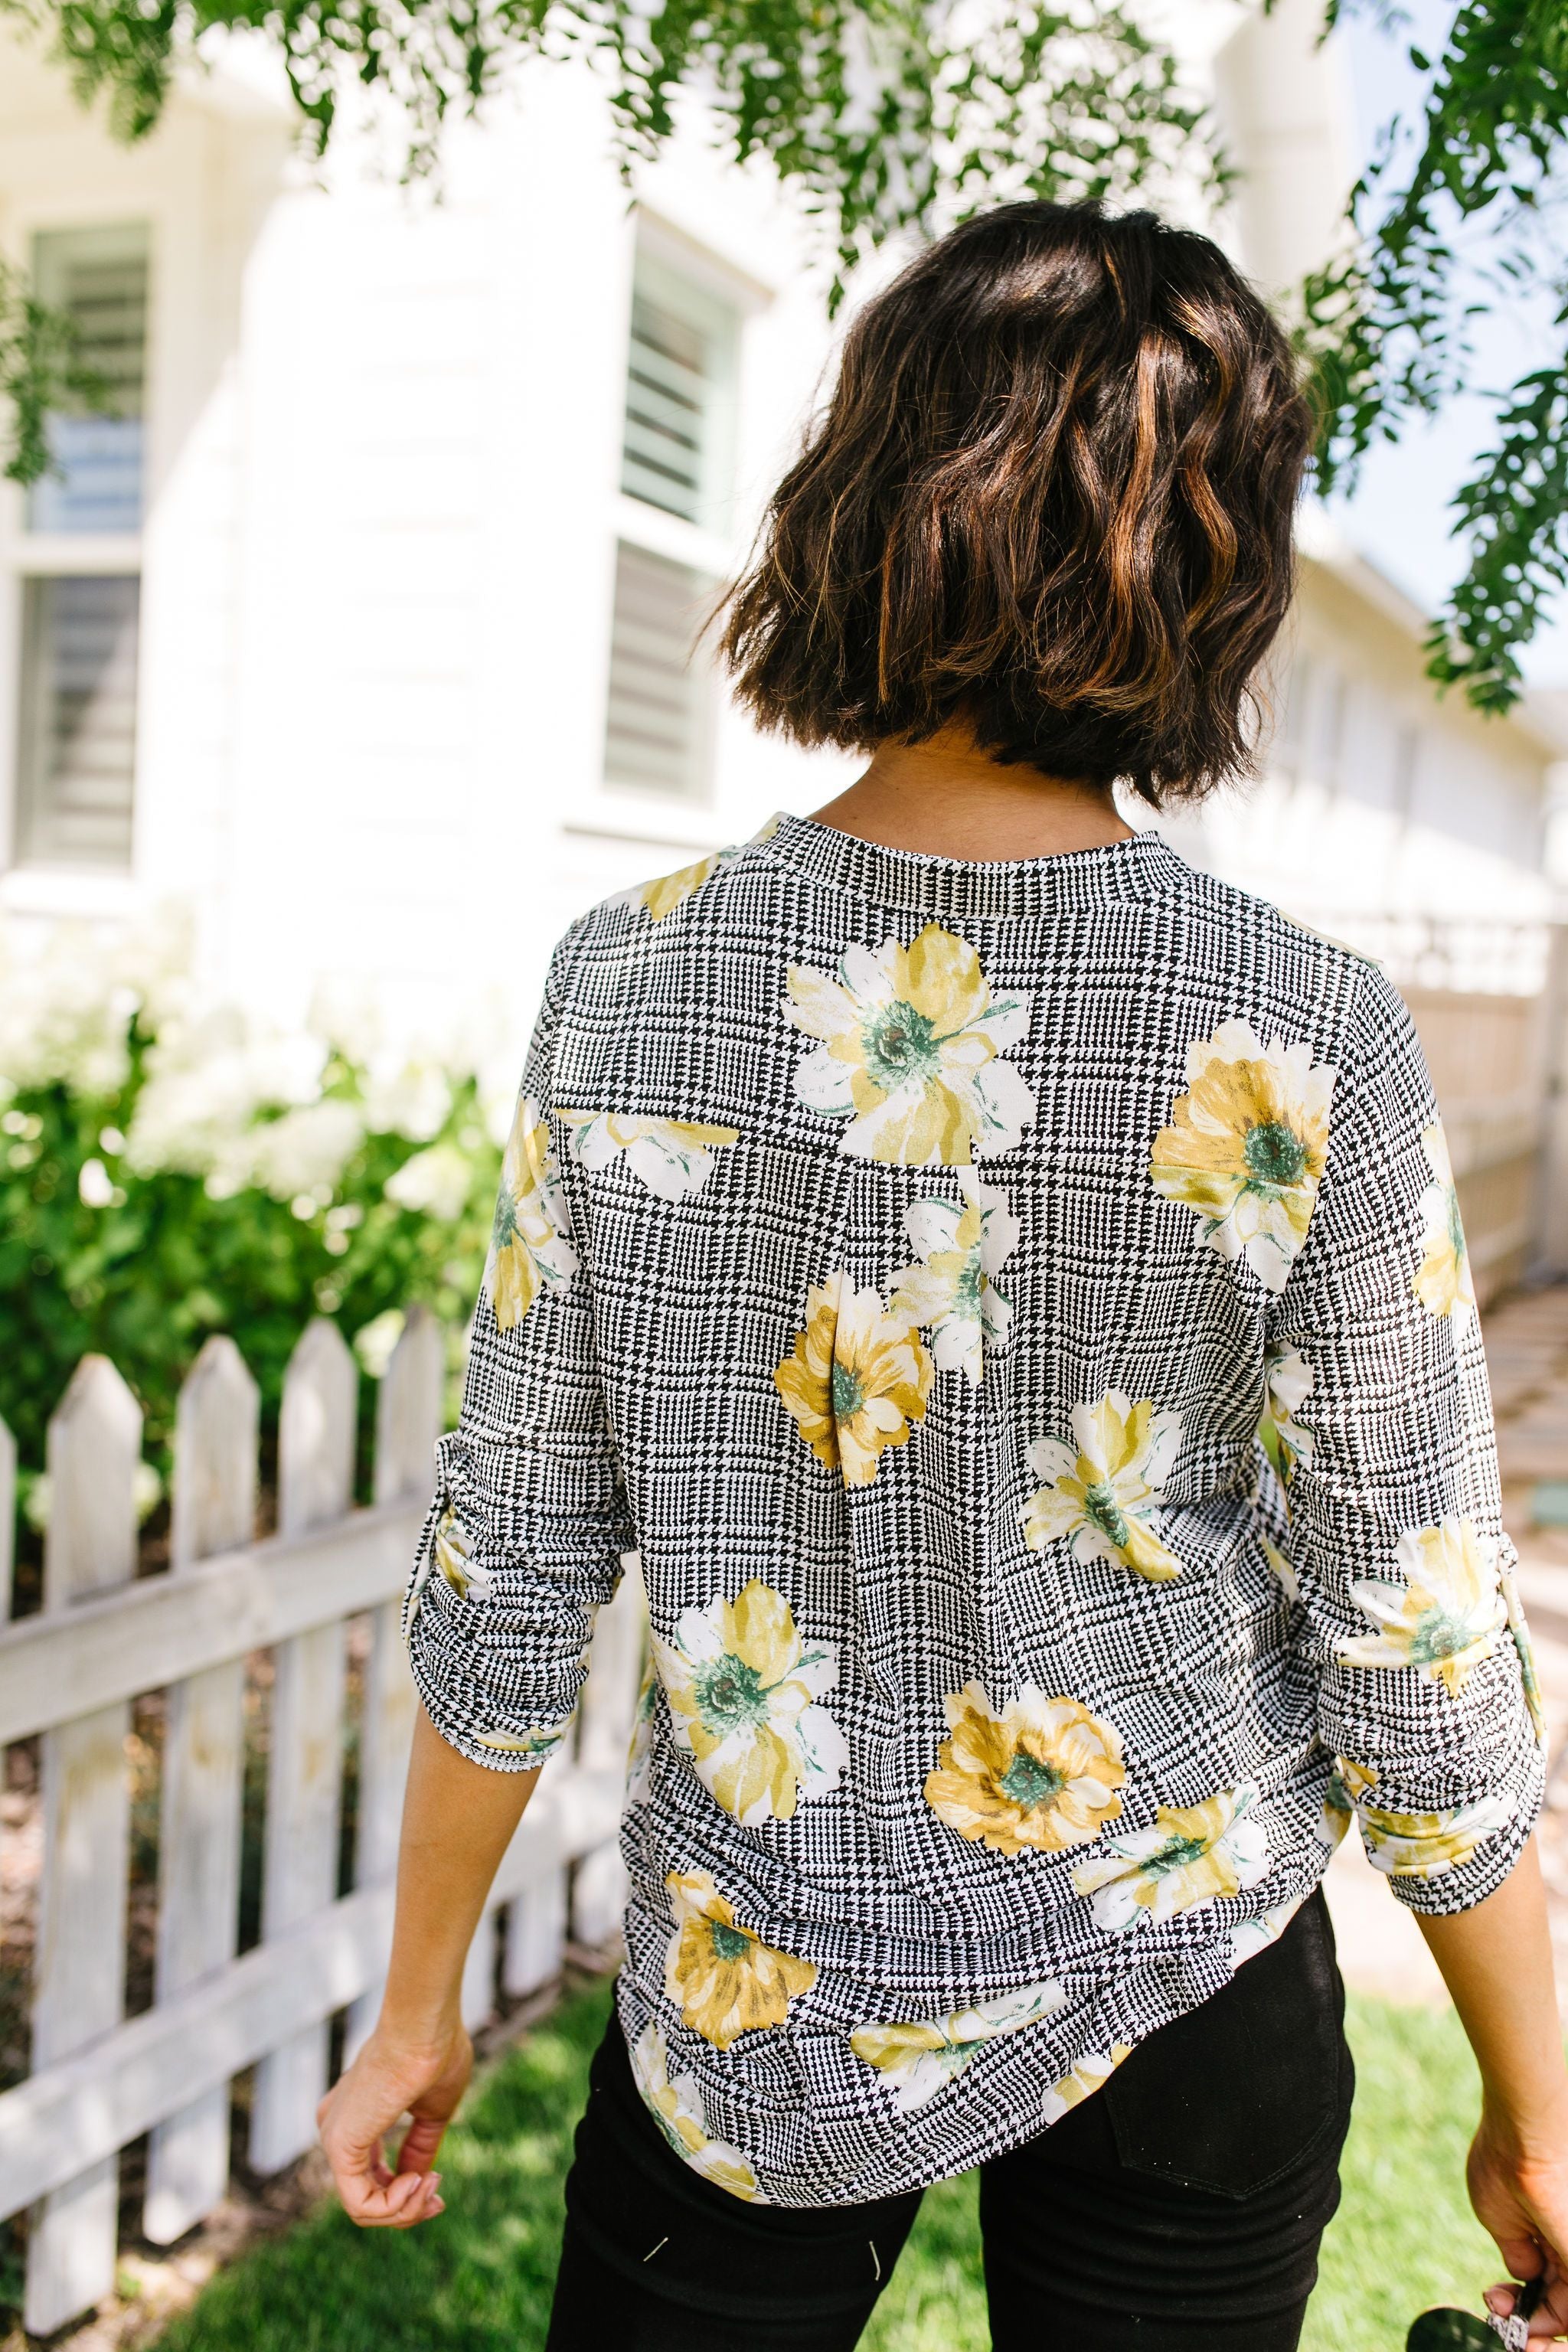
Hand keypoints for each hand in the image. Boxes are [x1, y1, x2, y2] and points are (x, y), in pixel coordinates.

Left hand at [316, 2015, 472, 2227]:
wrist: (425, 2027)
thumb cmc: (435, 2053)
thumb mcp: (433, 2110)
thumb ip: (420, 2146)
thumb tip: (418, 2181)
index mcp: (355, 2117)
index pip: (370, 2178)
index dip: (406, 2194)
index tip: (439, 2185)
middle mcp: (336, 2129)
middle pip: (366, 2199)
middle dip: (407, 2208)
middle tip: (439, 2198)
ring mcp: (333, 2139)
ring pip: (363, 2208)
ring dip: (406, 2208)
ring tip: (432, 2184)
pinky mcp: (339, 2147)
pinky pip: (361, 2204)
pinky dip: (395, 2205)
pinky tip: (417, 2182)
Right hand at [1470, 2102, 1567, 2339]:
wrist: (1527, 2138)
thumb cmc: (1505, 2163)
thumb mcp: (1499, 2216)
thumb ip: (1517, 2251)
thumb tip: (1525, 2275)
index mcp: (1549, 2229)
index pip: (1547, 2280)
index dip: (1524, 2302)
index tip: (1498, 2305)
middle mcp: (1565, 2240)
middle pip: (1558, 2297)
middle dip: (1529, 2317)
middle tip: (1502, 2317)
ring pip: (1565, 2302)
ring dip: (1535, 2320)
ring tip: (1505, 2312)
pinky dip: (1552, 2319)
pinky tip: (1527, 2322)